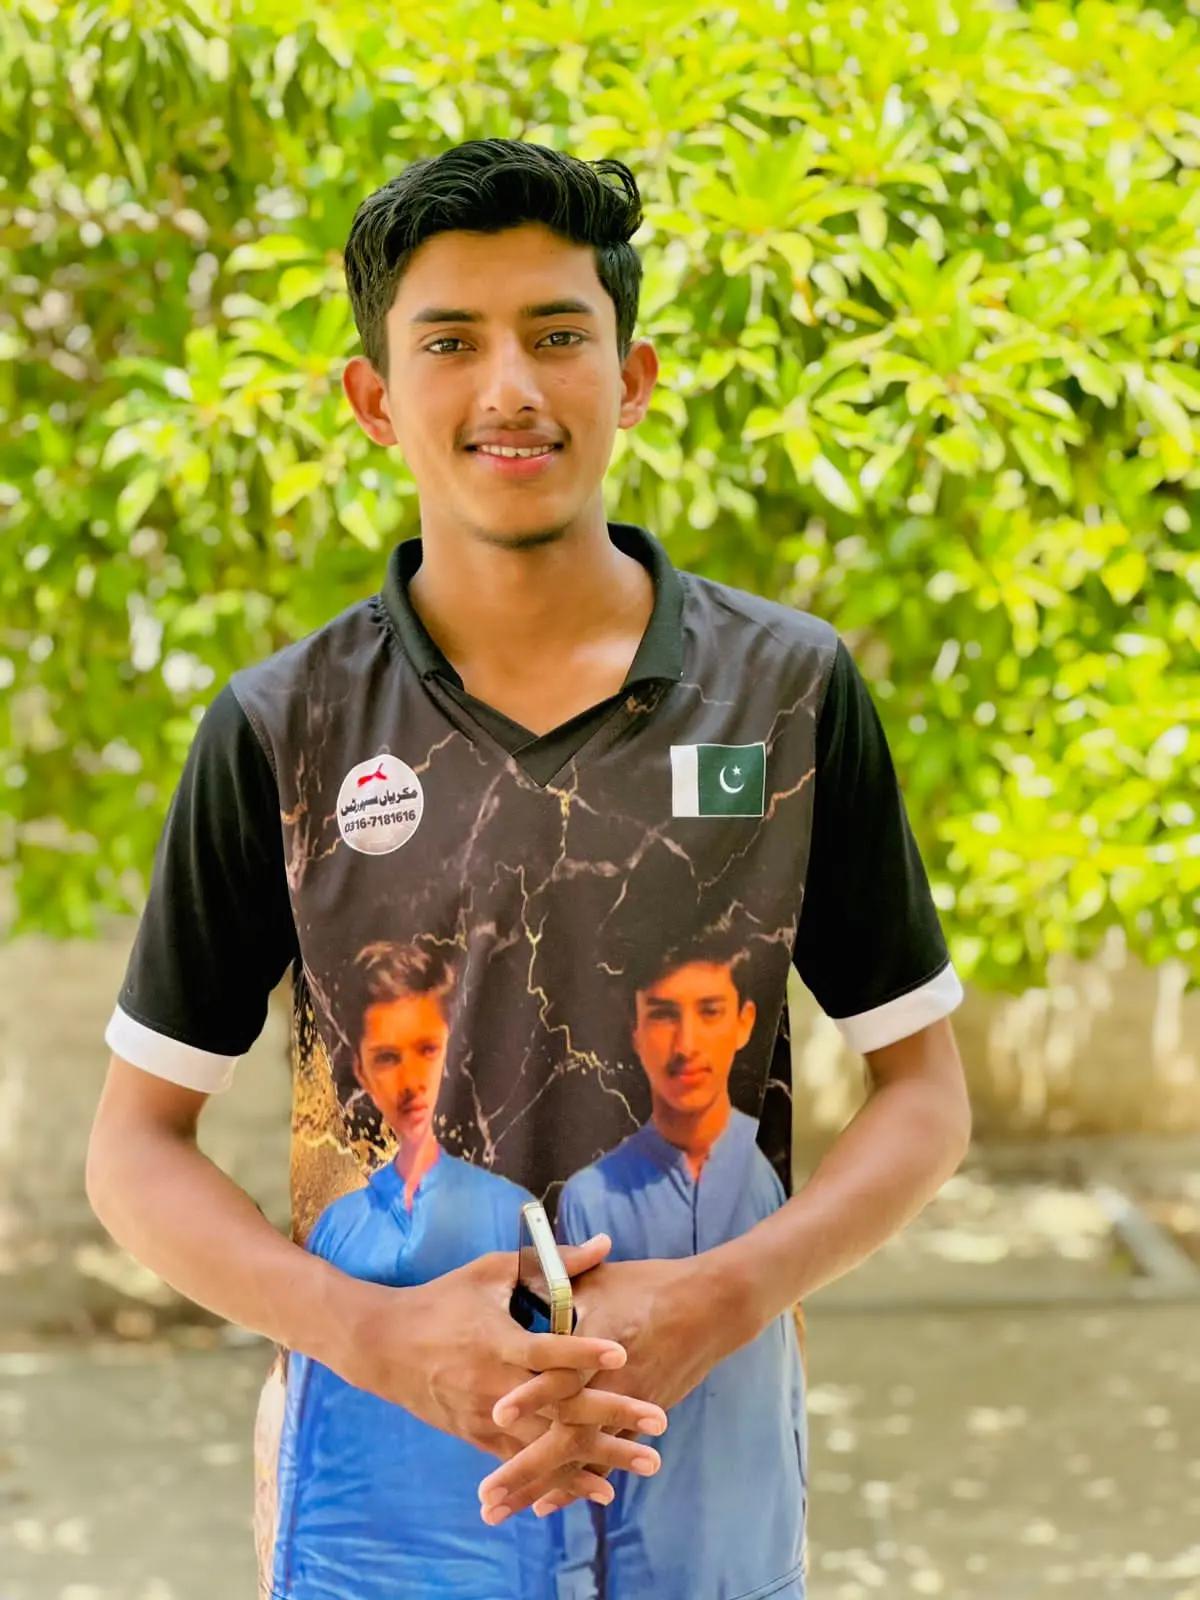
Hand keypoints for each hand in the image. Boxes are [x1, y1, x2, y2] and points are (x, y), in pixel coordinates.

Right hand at [332, 1233, 667, 1508]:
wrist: (384, 1347)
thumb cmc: (443, 1299)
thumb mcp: (491, 1272)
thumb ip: (549, 1262)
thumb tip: (605, 1244)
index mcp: (498, 1340)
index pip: (546, 1350)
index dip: (583, 1352)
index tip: (622, 1352)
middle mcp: (495, 1385)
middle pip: (559, 1407)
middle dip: (611, 1417)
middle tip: (660, 1424)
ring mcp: (486, 1417)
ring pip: (547, 1445)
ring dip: (597, 1456)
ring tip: (644, 1462)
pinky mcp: (478, 1437)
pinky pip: (524, 1463)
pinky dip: (561, 1477)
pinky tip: (597, 1487)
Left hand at [479, 1253, 751, 1520]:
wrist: (709, 1306)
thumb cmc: (647, 1285)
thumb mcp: (597, 1280)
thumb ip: (553, 1287)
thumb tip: (511, 1289)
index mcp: (599, 1341)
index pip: (562, 1373)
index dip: (532, 1393)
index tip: (498, 1415)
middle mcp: (613, 1383)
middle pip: (566, 1433)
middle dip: (525, 1467)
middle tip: (486, 1497)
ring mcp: (628, 1407)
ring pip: (581, 1457)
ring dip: (540, 1485)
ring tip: (500, 1511)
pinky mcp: (639, 1421)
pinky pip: (604, 1461)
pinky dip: (575, 1484)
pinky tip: (546, 1505)